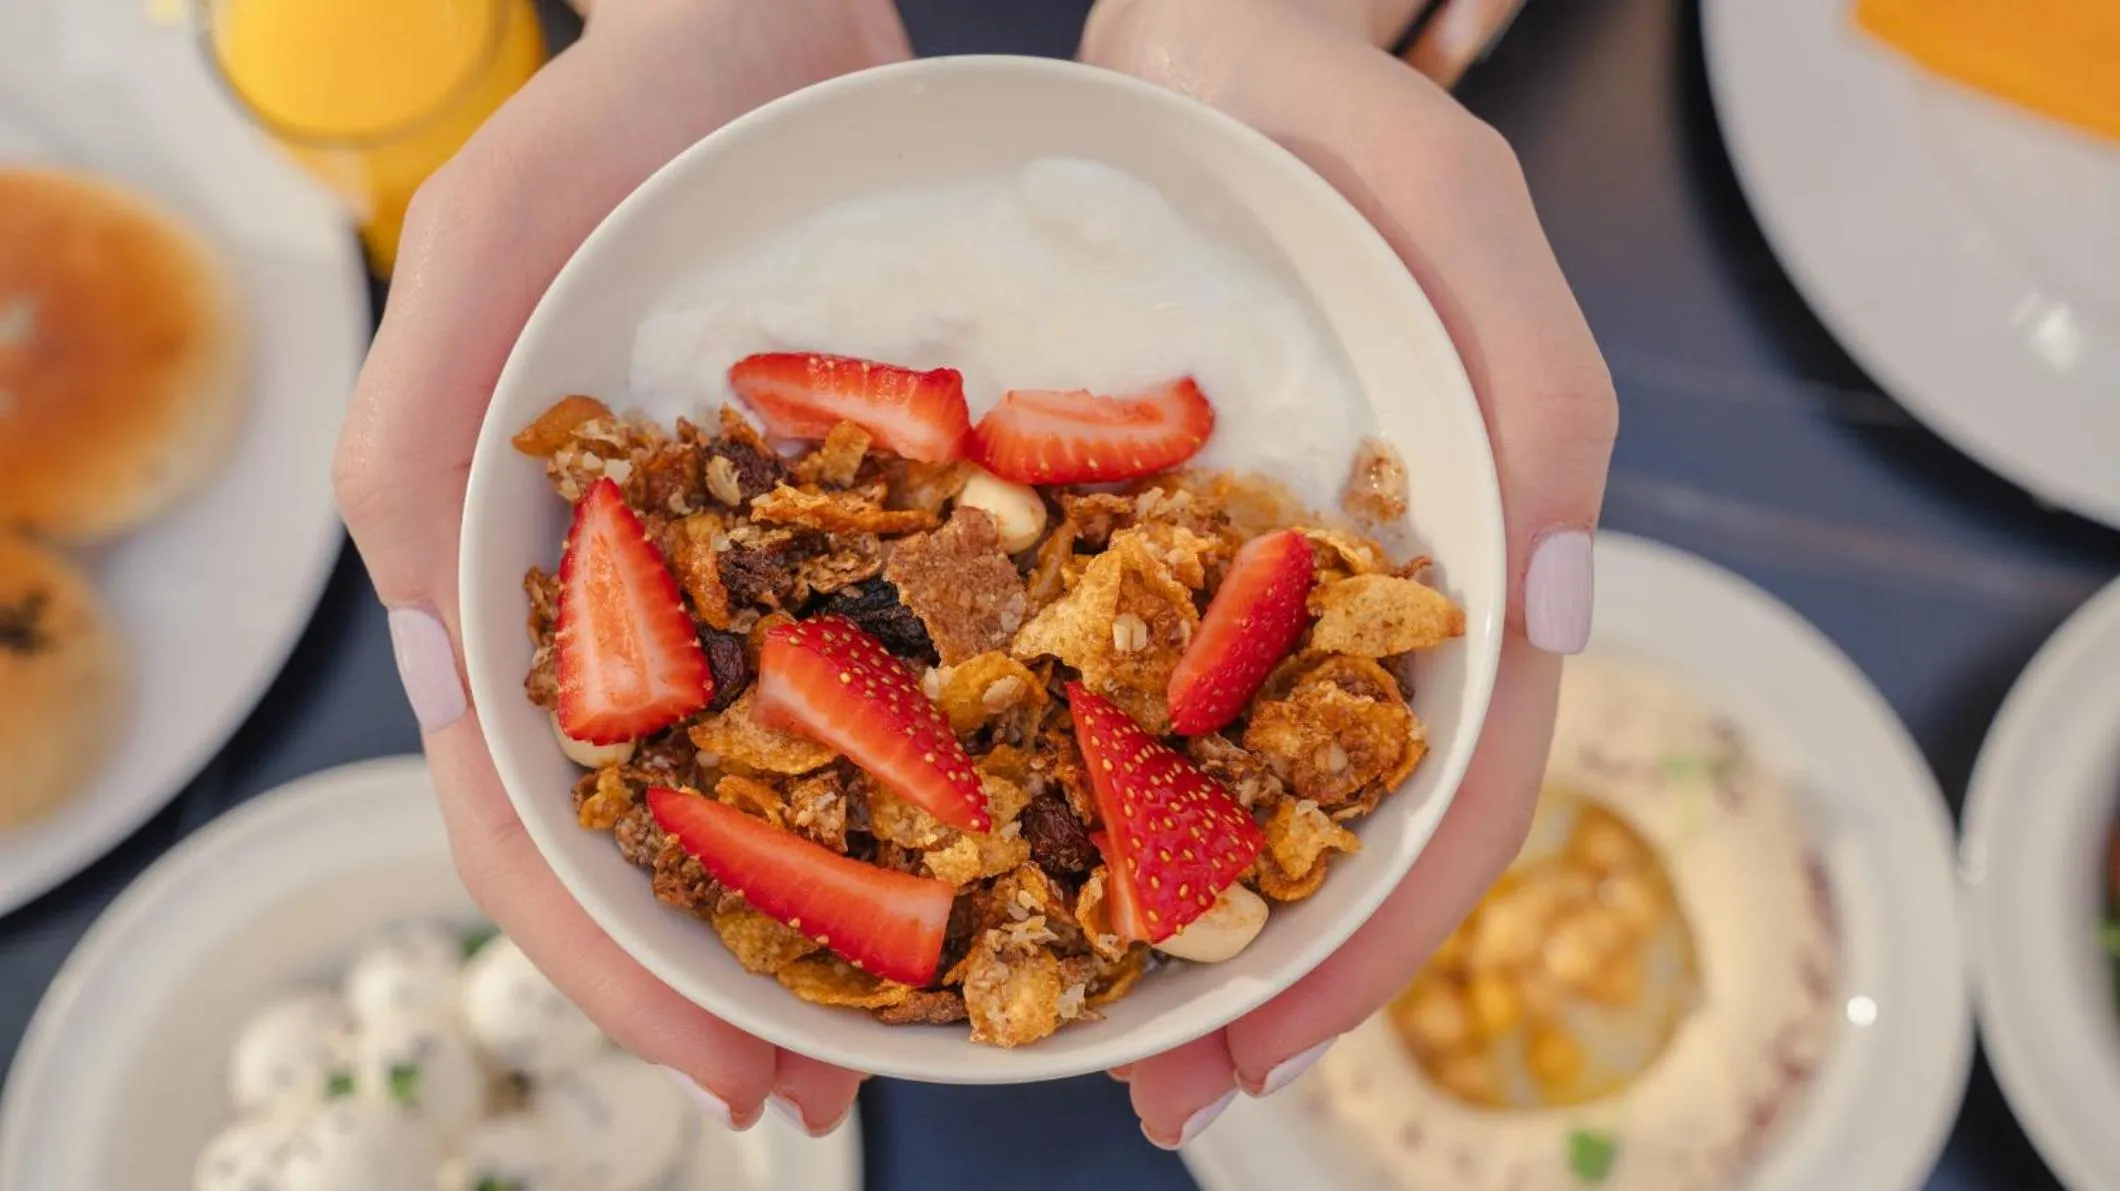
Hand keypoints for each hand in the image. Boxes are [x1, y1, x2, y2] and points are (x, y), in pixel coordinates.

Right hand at [333, 0, 909, 1135]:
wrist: (770, 22)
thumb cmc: (612, 122)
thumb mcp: (487, 252)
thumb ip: (426, 448)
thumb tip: (454, 682)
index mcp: (517, 584)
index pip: (534, 826)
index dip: (619, 968)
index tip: (732, 1068)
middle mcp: (634, 604)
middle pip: (663, 840)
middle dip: (736, 981)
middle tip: (829, 1093)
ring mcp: (752, 573)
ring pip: (778, 780)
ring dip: (837, 911)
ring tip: (928, 1013)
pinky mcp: (860, 524)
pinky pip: (896, 669)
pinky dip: (938, 766)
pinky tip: (1010, 832)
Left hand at [1080, 0, 1615, 1146]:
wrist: (1190, 40)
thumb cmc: (1332, 121)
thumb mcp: (1451, 213)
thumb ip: (1533, 390)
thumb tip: (1560, 613)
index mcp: (1449, 560)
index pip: (1454, 790)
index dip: (1381, 936)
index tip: (1277, 1047)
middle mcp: (1341, 596)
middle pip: (1325, 823)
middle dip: (1253, 972)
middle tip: (1152, 1089)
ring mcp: (1230, 578)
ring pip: (1212, 779)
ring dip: (1151, 912)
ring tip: (1060, 1017)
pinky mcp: (1125, 537)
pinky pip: (1098, 679)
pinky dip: (1065, 779)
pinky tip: (991, 844)